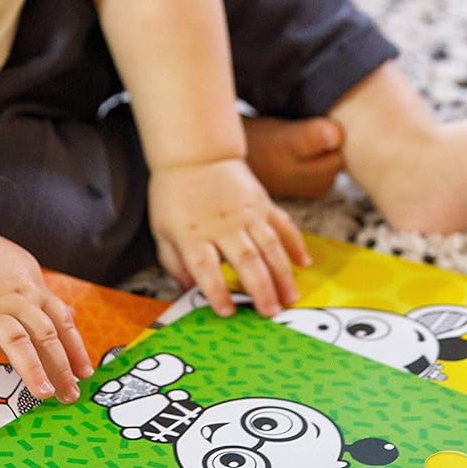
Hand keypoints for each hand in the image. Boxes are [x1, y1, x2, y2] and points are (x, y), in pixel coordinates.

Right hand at [0, 230, 93, 400]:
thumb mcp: (25, 271)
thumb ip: (44, 297)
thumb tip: (67, 315)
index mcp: (32, 293)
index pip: (61, 324)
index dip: (75, 349)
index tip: (85, 373)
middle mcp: (16, 303)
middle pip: (45, 336)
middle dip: (61, 366)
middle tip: (71, 394)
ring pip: (16, 339)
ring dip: (32, 367)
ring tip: (43, 392)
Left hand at [148, 158, 311, 316]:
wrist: (196, 155)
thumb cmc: (175, 195)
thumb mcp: (162, 230)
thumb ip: (174, 263)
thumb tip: (187, 290)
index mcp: (193, 235)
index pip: (206, 268)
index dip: (217, 291)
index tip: (227, 311)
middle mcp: (223, 225)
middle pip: (246, 260)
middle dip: (260, 289)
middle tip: (270, 312)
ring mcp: (246, 213)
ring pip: (270, 247)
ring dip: (282, 275)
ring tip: (290, 297)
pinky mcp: (262, 203)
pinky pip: (283, 225)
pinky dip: (295, 244)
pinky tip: (304, 262)